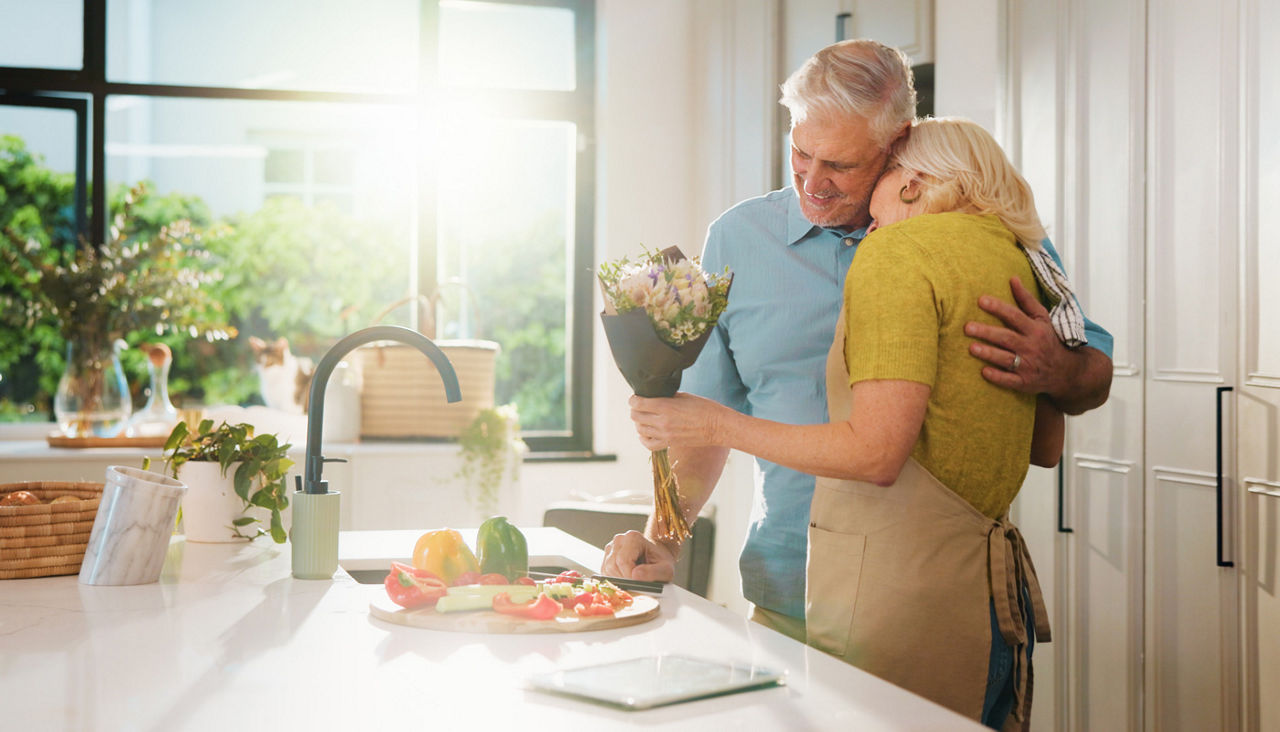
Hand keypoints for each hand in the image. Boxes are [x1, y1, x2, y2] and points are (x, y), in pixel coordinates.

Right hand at [602, 530, 676, 581]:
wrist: (656, 558)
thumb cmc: (661, 562)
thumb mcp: (666, 570)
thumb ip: (654, 573)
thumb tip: (635, 575)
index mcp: (633, 538)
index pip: (623, 561)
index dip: (630, 576)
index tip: (640, 584)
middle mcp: (619, 540)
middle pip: (613, 565)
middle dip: (625, 579)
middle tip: (638, 583)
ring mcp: (611, 548)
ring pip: (607, 570)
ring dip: (620, 580)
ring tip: (634, 579)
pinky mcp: (606, 557)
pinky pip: (605, 573)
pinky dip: (615, 580)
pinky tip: (627, 577)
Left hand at [629, 392, 726, 450]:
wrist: (717, 426)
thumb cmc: (704, 408)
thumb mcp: (684, 396)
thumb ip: (666, 397)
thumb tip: (655, 396)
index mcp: (665, 407)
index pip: (638, 403)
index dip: (633, 399)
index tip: (635, 398)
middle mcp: (662, 421)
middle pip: (636, 417)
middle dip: (635, 410)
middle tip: (640, 406)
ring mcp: (665, 434)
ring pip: (640, 430)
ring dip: (639, 423)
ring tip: (644, 418)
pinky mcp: (670, 444)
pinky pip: (649, 444)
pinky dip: (644, 439)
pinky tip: (645, 434)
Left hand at [965, 276, 1074, 395]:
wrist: (1065, 371)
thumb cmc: (1048, 340)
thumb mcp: (1042, 318)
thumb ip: (1026, 299)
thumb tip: (1012, 278)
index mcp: (1035, 329)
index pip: (1015, 316)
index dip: (998, 308)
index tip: (981, 300)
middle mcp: (1031, 347)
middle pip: (1007, 338)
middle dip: (987, 332)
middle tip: (967, 327)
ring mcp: (1028, 366)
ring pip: (1007, 359)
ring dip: (989, 353)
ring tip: (971, 348)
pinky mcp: (1025, 382)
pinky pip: (1010, 380)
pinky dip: (998, 377)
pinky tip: (984, 371)